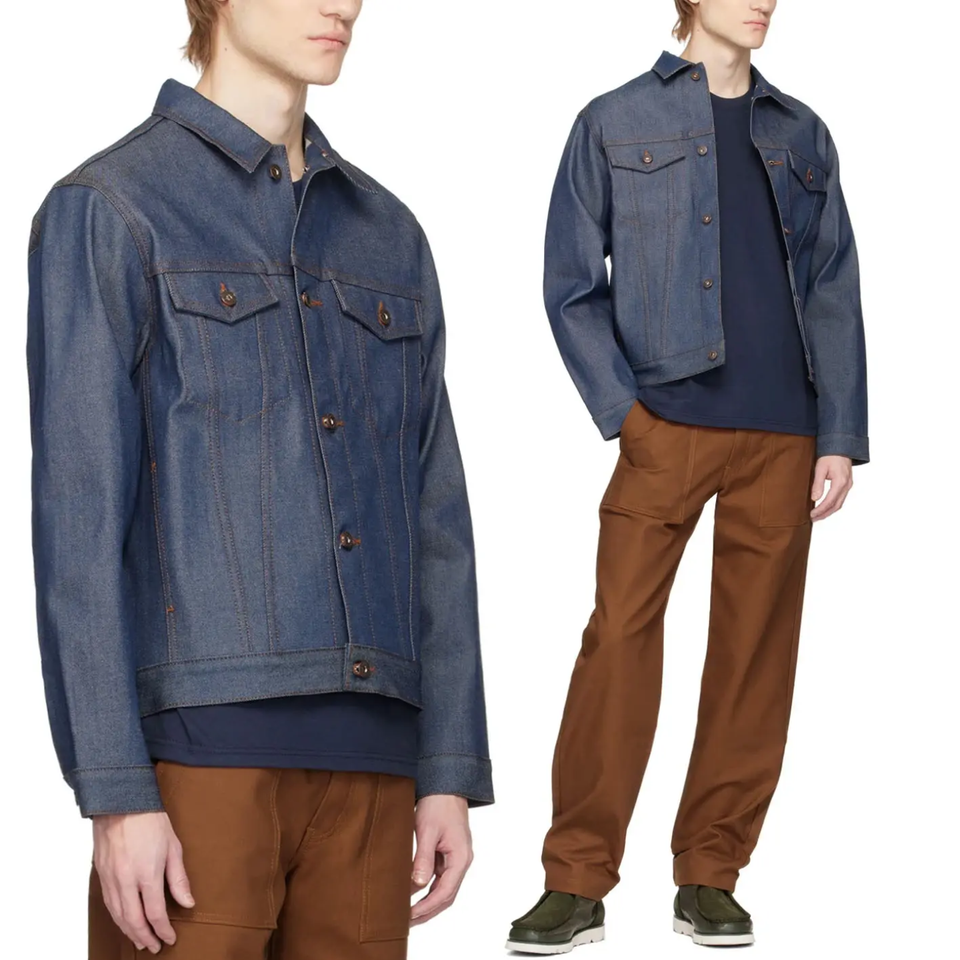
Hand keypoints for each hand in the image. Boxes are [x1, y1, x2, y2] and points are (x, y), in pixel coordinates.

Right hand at [92, 811, 193, 953]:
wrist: (120, 802)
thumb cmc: (150, 820)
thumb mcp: (173, 847)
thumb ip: (179, 878)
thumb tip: (187, 902)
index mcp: (147, 874)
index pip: (155, 913)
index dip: (163, 930)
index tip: (170, 938)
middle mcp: (126, 881)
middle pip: (134, 921)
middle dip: (145, 937)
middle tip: (154, 947)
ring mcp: (111, 879)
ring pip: (118, 916)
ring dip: (130, 932)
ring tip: (141, 940)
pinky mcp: (101, 875)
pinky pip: (109, 905)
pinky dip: (117, 919)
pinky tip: (125, 922)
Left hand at [409, 794, 472, 924]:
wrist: (446, 784)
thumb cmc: (439, 804)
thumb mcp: (427, 831)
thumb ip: (423, 858)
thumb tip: (417, 884)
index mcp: (461, 858)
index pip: (445, 892)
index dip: (426, 907)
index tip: (409, 916)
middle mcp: (462, 861)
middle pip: (446, 896)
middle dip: (427, 911)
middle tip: (407, 921)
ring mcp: (456, 858)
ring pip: (443, 888)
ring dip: (427, 902)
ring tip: (408, 913)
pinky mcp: (449, 853)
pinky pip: (440, 877)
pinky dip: (428, 888)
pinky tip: (414, 893)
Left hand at [810, 454, 852, 520]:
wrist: (841, 446)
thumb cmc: (830, 455)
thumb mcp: (820, 468)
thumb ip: (818, 484)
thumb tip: (814, 498)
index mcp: (840, 482)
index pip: (830, 501)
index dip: (820, 510)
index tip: (811, 515)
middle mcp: (847, 485)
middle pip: (836, 505)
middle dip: (824, 514)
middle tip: (813, 519)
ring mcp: (848, 485)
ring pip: (839, 503)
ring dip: (829, 511)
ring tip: (817, 516)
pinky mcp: (846, 484)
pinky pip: (841, 499)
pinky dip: (833, 505)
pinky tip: (825, 508)